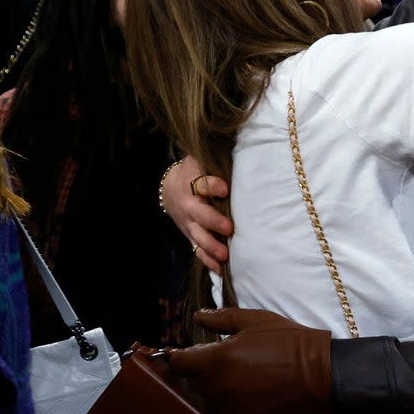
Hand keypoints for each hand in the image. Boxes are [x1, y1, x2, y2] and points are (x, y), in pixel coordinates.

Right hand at [161, 156, 231, 273]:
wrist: (170, 189)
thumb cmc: (195, 172)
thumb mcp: (200, 160)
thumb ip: (217, 158)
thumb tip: (243, 145)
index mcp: (192, 183)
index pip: (201, 183)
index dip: (212, 186)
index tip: (225, 188)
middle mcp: (189, 205)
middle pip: (199, 214)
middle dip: (213, 221)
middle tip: (229, 228)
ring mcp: (189, 223)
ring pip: (198, 236)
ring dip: (211, 246)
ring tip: (226, 255)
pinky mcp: (191, 236)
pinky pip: (198, 250)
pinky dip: (208, 261)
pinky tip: (220, 269)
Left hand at [167, 309, 331, 413]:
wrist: (320, 374)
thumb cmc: (289, 342)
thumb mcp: (255, 321)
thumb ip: (221, 319)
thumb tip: (197, 316)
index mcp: (216, 359)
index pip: (178, 363)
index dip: (182, 357)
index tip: (192, 354)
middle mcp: (216, 386)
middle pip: (192, 382)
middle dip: (201, 372)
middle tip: (224, 364)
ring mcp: (228, 409)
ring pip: (206, 401)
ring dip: (215, 391)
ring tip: (238, 380)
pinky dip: (228, 407)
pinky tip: (246, 396)